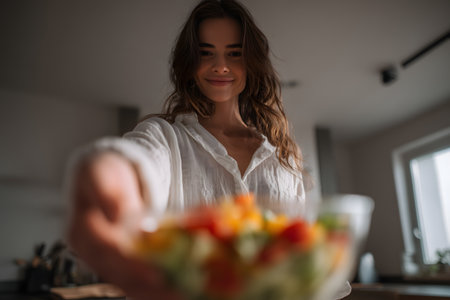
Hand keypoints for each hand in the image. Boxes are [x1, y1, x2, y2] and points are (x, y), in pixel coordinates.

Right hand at [68, 152, 180, 299]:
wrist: (106, 177)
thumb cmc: (105, 172)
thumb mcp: (102, 172)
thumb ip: (108, 192)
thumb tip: (116, 214)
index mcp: (81, 229)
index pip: (106, 252)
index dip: (130, 264)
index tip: (156, 275)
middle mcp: (90, 251)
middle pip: (118, 275)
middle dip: (147, 286)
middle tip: (177, 292)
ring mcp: (104, 260)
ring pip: (127, 284)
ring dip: (153, 293)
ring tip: (182, 294)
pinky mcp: (119, 264)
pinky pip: (135, 281)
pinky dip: (154, 288)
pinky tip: (176, 290)